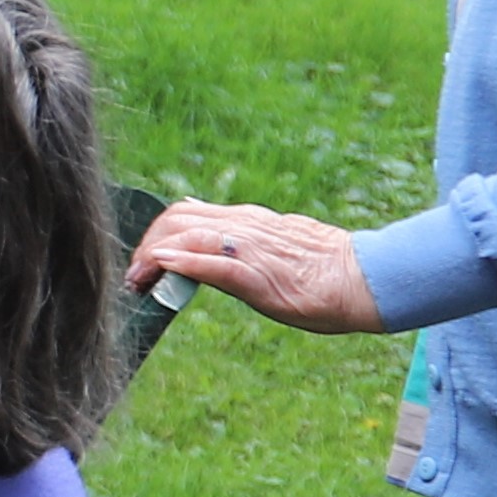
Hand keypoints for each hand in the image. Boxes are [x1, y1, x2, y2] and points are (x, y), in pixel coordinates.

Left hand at [128, 199, 386, 334]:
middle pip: (175, 221)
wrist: (363, 279)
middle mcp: (244, 226)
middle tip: (133, 279)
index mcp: (246, 221)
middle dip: (146, 246)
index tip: (143, 265)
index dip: (156, 236)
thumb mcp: (271, 244)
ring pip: (188, 236)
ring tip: (138, 282)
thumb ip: (234, 237)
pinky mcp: (260, 273)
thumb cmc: (321, 270)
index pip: (185, 214)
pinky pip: (216, 264)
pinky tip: (164, 271)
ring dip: (154, 258)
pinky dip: (184, 264)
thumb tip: (196, 226)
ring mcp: (251, 247)